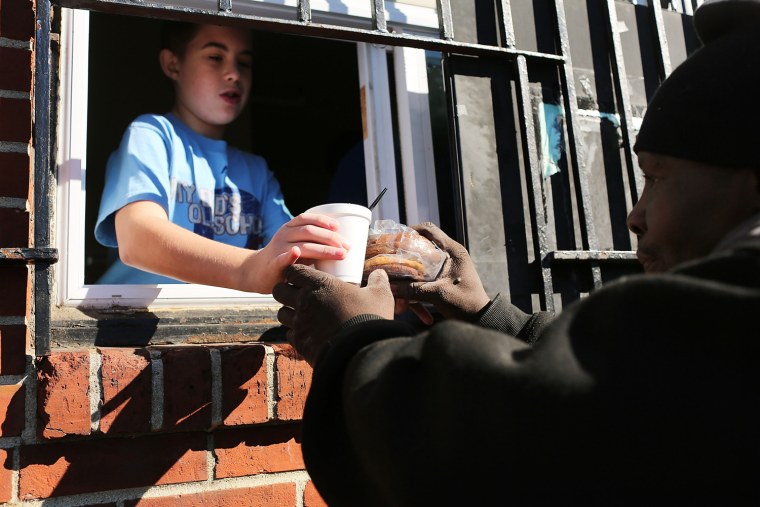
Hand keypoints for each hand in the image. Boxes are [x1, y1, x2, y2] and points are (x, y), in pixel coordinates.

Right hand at [248, 213, 350, 293]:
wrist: (257, 272)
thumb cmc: (285, 259)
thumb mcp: (297, 244)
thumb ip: (314, 242)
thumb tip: (343, 245)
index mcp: (290, 228)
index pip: (307, 219)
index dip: (323, 220)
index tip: (338, 227)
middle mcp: (283, 235)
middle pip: (309, 231)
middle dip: (330, 238)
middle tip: (347, 247)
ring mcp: (278, 249)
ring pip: (302, 245)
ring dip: (323, 249)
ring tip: (340, 254)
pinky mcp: (273, 264)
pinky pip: (280, 259)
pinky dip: (288, 256)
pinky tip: (295, 253)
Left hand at [273, 265, 393, 365]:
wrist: (363, 351)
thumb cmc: (370, 318)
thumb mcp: (380, 295)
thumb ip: (378, 281)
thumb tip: (380, 273)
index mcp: (320, 284)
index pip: (292, 271)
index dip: (295, 273)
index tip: (304, 277)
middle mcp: (304, 301)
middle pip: (278, 291)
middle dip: (286, 291)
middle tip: (299, 294)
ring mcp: (300, 323)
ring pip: (281, 313)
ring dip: (290, 312)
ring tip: (304, 314)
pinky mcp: (300, 343)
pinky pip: (289, 334)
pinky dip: (296, 333)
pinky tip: (309, 333)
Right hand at [390, 222, 489, 321]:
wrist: (479, 318)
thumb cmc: (465, 303)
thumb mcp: (438, 294)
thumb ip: (413, 290)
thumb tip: (390, 287)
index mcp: (453, 251)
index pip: (430, 230)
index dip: (411, 231)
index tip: (396, 239)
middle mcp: (451, 254)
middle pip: (423, 244)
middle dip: (407, 250)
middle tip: (392, 256)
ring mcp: (448, 264)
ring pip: (423, 259)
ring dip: (411, 266)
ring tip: (397, 271)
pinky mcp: (446, 275)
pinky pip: (426, 271)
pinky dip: (417, 277)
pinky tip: (407, 285)